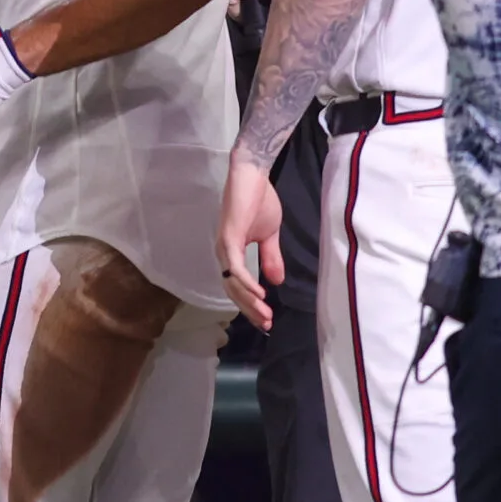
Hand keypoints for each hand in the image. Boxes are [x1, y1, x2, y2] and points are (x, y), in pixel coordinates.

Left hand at [217, 159, 283, 329]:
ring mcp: (224, 246)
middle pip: (232, 290)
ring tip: (265, 314)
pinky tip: (259, 293)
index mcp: (232, 253)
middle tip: (266, 324)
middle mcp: (224, 253)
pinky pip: (235, 266)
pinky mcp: (228, 237)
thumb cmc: (260, 201)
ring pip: (232, 282)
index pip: (237, 286)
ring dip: (249, 300)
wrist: (254, 176)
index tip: (266, 319)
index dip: (251, 303)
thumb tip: (276, 281)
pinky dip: (245, 282)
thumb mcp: (270, 236)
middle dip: (250, 309)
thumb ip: (271, 258)